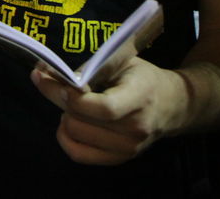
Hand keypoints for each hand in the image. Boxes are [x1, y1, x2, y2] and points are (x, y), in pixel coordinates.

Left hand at [31, 57, 189, 164]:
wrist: (171, 105)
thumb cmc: (142, 77)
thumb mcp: (122, 61)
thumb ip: (90, 68)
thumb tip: (48, 73)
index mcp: (139, 98)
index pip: (104, 108)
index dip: (74, 97)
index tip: (55, 80)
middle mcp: (135, 129)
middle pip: (82, 121)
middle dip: (59, 98)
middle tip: (52, 81)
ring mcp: (128, 148)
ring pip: (75, 135)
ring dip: (64, 115)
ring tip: (70, 102)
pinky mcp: (119, 159)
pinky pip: (78, 154)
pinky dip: (65, 137)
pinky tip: (68, 121)